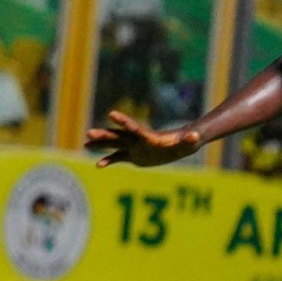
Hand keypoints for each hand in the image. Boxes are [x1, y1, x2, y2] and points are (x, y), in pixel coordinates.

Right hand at [84, 110, 201, 167]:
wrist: (181, 146)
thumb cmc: (187, 143)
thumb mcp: (189, 142)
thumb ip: (190, 139)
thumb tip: (196, 136)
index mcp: (148, 136)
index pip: (134, 128)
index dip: (124, 122)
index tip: (111, 114)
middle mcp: (137, 140)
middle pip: (118, 136)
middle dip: (104, 135)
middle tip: (89, 132)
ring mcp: (134, 147)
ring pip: (114, 145)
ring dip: (100, 144)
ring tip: (85, 143)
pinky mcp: (134, 156)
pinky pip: (118, 158)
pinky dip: (108, 161)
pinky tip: (98, 166)